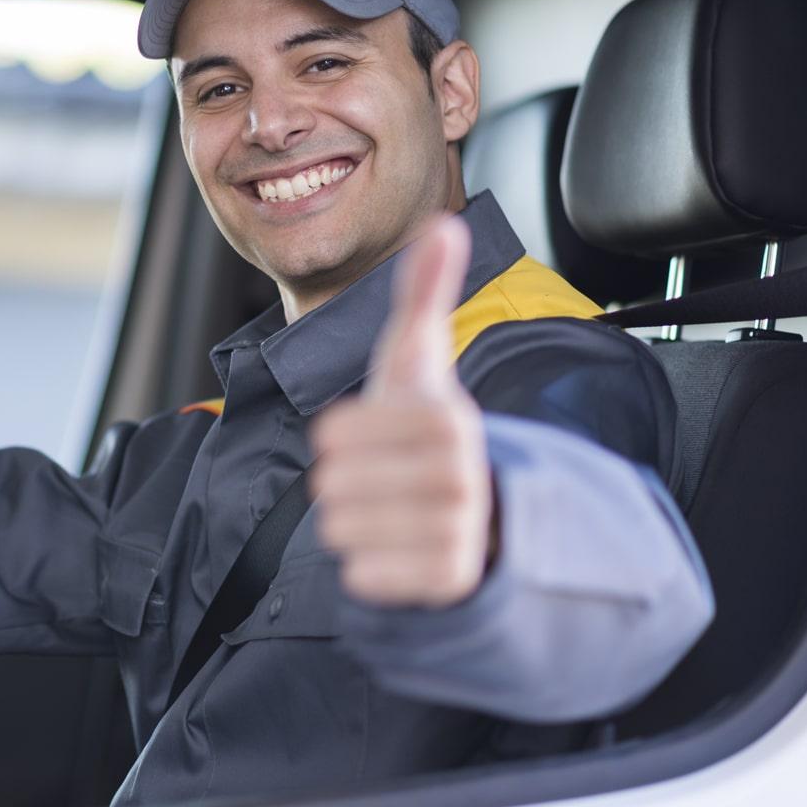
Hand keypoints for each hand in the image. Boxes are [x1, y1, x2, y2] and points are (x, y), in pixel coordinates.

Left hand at [311, 216, 492, 605]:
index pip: (335, 434)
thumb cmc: (423, 427)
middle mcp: (459, 475)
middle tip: (379, 479)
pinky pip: (363, 577)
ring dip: (352, 524)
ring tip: (388, 512)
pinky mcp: (447, 582)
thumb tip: (442, 224)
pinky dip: (366, 567)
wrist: (472, 510)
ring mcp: (456, 532)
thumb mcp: (417, 361)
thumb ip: (422, 294)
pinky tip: (395, 550)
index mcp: (446, 418)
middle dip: (342, 483)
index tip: (369, 436)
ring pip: (342, 530)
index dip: (337, 437)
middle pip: (333, 485)